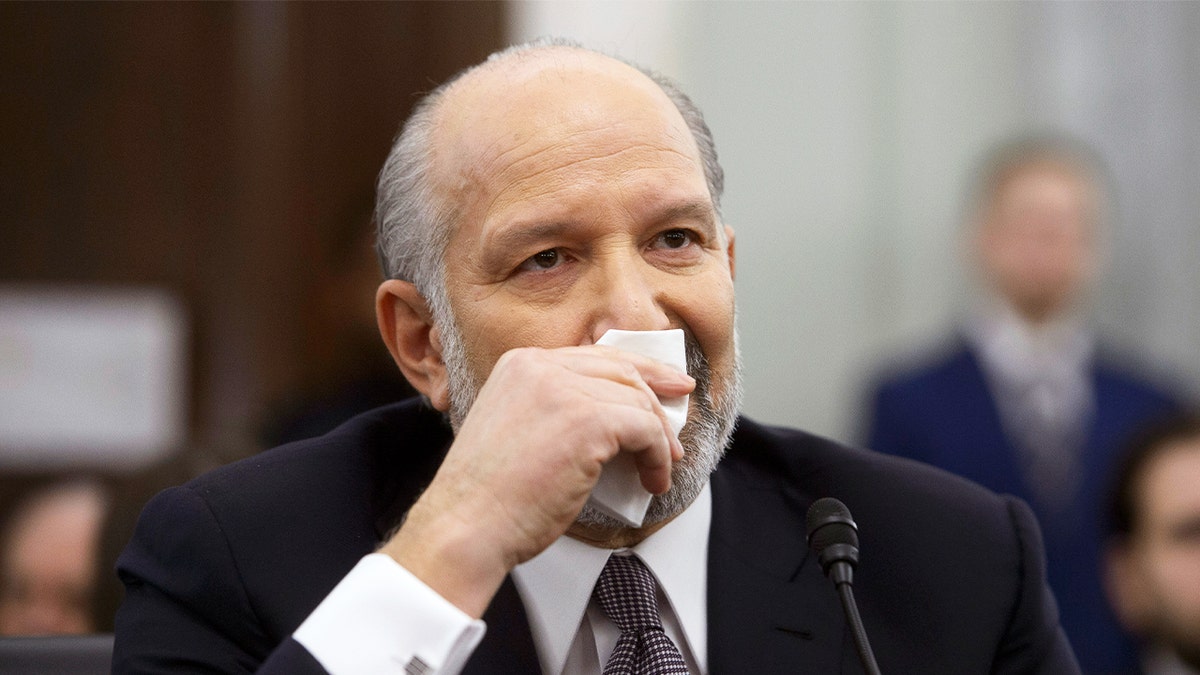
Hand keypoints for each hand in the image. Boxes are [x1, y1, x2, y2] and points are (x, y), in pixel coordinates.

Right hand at [378, 344, 694, 617]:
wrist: (467, 526)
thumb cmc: (491, 497)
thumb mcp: (520, 432)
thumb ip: (557, 412)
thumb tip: (616, 420)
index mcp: (521, 364)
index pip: (594, 357)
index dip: (637, 371)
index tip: (666, 386)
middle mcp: (540, 366)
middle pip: (622, 370)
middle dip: (659, 394)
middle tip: (679, 422)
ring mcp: (564, 390)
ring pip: (638, 402)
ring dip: (659, 438)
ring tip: (662, 467)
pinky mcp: (588, 420)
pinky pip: (645, 430)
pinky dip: (658, 457)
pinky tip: (652, 481)